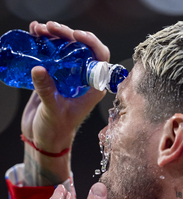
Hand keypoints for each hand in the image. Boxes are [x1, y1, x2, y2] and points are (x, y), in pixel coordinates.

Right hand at [22, 21, 109, 184]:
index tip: (76, 35)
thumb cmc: (56, 131)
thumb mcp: (53, 111)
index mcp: (93, 87)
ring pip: (66, 50)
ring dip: (54, 36)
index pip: (100, 59)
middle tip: (50, 28)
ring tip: (38, 29)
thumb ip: (47, 91)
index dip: (91, 43)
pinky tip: (35, 34)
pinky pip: (52, 56)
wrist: (44, 139)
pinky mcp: (54, 76)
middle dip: (67, 35)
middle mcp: (83, 79)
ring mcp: (69, 77)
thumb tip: (39, 68)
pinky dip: (45, 44)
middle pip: (81, 50)